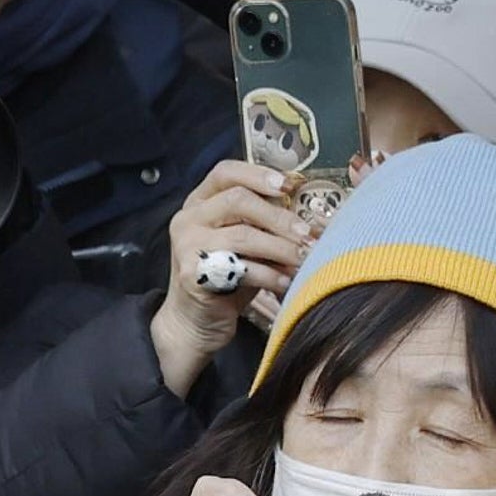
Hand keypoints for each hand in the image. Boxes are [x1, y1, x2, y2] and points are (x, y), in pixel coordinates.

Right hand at [153, 159, 309, 387]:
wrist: (193, 324)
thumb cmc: (224, 279)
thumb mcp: (243, 244)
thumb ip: (263, 225)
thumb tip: (308, 217)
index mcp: (199, 203)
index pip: (225, 172)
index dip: (258, 174)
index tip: (288, 186)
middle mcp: (188, 219)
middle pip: (238, 200)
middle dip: (279, 216)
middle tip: (307, 233)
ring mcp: (187, 246)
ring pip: (243, 235)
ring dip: (281, 248)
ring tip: (304, 259)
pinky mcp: (193, 275)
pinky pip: (240, 269)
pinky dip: (270, 275)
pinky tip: (287, 282)